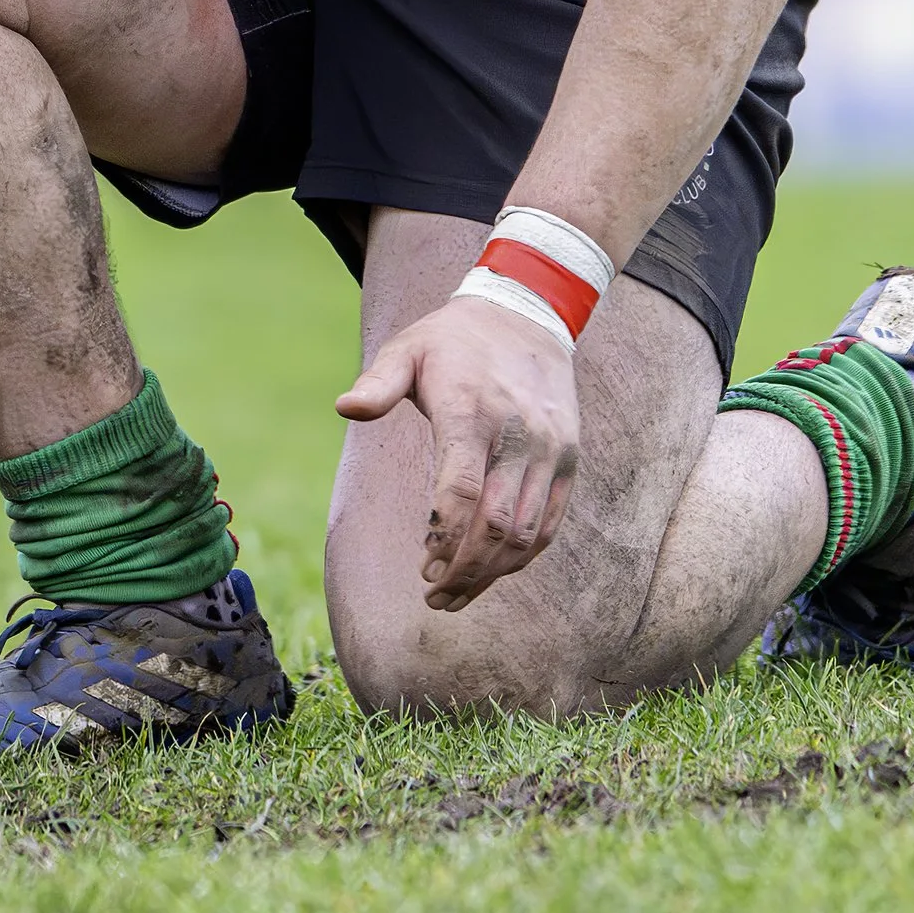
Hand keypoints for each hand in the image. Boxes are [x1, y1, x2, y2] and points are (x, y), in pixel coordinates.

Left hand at [336, 296, 581, 610]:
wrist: (526, 314)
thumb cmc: (453, 340)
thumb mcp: (407, 347)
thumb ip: (378, 383)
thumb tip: (344, 408)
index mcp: (473, 410)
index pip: (462, 491)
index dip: (443, 538)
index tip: (423, 568)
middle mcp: (520, 434)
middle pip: (497, 524)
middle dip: (464, 571)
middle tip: (434, 597)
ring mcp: (551, 449)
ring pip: (527, 533)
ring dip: (493, 574)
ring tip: (458, 595)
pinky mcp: (569, 459)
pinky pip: (550, 523)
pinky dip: (524, 556)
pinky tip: (492, 571)